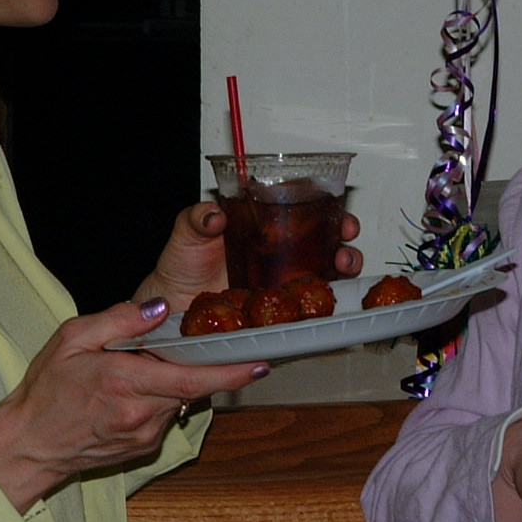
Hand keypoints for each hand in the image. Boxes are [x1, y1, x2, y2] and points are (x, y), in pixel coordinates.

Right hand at [0, 298, 268, 512]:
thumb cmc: (46, 388)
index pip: (192, 379)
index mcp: (124, 381)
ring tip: (134, 373)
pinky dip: (158, 399)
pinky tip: (128, 395)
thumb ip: (119, 319)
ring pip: (178, 400)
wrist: (28, 445)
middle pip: (191, 386)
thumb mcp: (72, 339)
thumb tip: (161, 308)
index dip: (230, 372)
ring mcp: (144, 436)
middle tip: (180, 351)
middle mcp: (140, 413)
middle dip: (196, 366)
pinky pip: (165, 416)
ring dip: (171, 383)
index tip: (261, 363)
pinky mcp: (144, 449)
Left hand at [133, 201, 364, 309]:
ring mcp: (284, 285)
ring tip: (343, 266)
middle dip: (346, 238)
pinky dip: (325, 307)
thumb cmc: (182, 264)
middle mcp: (281, 255)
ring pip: (327, 274)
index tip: (338, 208)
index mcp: (265, 227)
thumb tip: (214, 216)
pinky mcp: (280, 314)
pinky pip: (310, 309)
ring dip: (344, 267)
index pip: (306, 211)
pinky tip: (327, 302)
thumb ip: (199, 219)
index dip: (329, 208)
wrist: (174, 306)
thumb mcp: (188, 232)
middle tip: (346, 237)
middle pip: (327, 242)